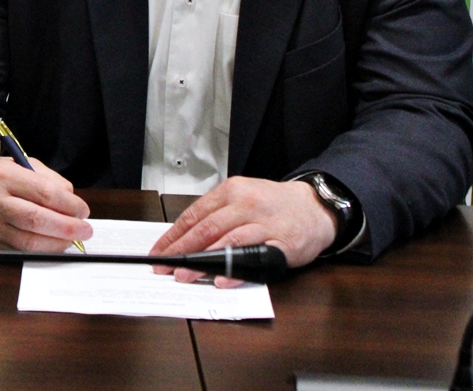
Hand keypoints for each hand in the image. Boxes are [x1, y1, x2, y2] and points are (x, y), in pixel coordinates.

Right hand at [0, 156, 91, 252]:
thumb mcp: (12, 163)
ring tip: (72, 240)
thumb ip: (43, 177)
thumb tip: (70, 197)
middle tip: (85, 229)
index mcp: (1, 176)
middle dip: (68, 227)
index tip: (82, 210)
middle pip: (38, 220)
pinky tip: (51, 246)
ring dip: (57, 244)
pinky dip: (39, 252)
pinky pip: (17, 253)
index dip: (69, 204)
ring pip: (29, 242)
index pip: (44, 192)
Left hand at [148, 177, 335, 287]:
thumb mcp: (242, 199)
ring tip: (185, 275)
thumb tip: (183, 239)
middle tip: (164, 267)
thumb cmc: (273, 206)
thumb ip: (217, 215)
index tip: (158, 252)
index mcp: (231, 191)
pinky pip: (256, 257)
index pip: (194, 215)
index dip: (173, 236)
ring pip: (227, 242)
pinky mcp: (282, 243)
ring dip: (203, 262)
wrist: (314, 206)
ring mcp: (265, 223)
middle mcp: (246, 204)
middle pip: (206, 228)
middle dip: (182, 251)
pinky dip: (237, 271)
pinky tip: (222, 280)